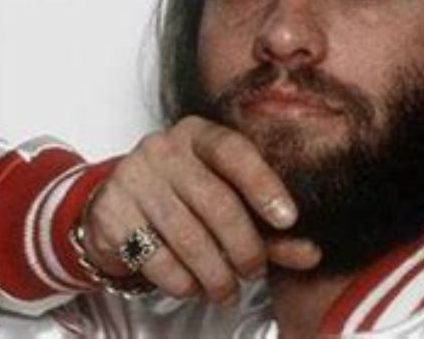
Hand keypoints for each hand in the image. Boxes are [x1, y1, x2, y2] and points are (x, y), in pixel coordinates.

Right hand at [79, 116, 320, 302]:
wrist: (116, 209)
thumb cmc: (184, 202)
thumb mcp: (228, 203)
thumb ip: (268, 227)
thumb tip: (311, 252)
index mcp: (196, 134)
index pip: (233, 151)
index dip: (263, 185)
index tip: (288, 220)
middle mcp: (162, 148)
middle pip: (216, 202)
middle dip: (244, 248)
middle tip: (253, 272)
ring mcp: (132, 177)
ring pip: (188, 237)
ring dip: (215, 275)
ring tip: (225, 290)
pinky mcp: (111, 212)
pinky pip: (157, 258)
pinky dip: (182, 282)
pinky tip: (190, 284)